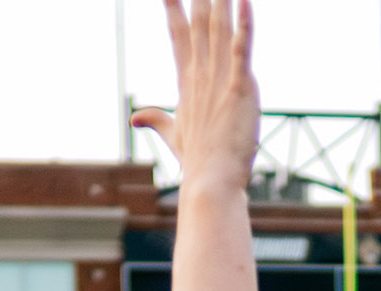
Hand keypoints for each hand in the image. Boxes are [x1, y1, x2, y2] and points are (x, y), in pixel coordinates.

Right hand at [130, 0, 259, 195]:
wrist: (210, 182)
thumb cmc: (197, 162)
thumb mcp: (174, 135)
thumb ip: (156, 120)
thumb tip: (135, 118)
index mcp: (188, 82)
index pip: (178, 35)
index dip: (173, 8)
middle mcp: (201, 74)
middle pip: (198, 23)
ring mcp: (219, 79)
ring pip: (219, 27)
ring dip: (220, 0)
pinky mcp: (239, 87)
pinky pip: (243, 47)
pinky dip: (245, 22)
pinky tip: (245, 0)